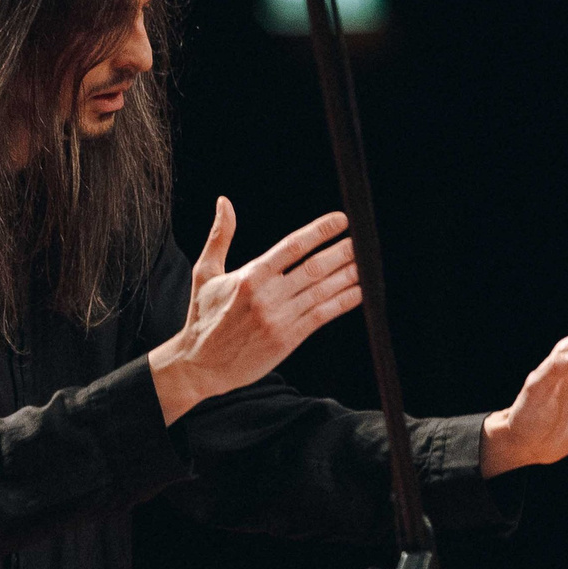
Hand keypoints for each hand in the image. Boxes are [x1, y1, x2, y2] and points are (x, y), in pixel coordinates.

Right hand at [150, 197, 359, 423]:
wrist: (200, 365)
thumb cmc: (202, 318)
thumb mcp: (204, 274)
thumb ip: (219, 237)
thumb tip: (224, 202)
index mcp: (249, 276)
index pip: (291, 247)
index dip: (319, 232)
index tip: (340, 220)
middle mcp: (267, 296)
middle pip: (313, 267)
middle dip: (342, 252)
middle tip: (362, 240)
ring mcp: (279, 318)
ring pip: (322, 291)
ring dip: (348, 276)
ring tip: (366, 263)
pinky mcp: (287, 339)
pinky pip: (322, 315)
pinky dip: (343, 302)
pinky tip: (358, 292)